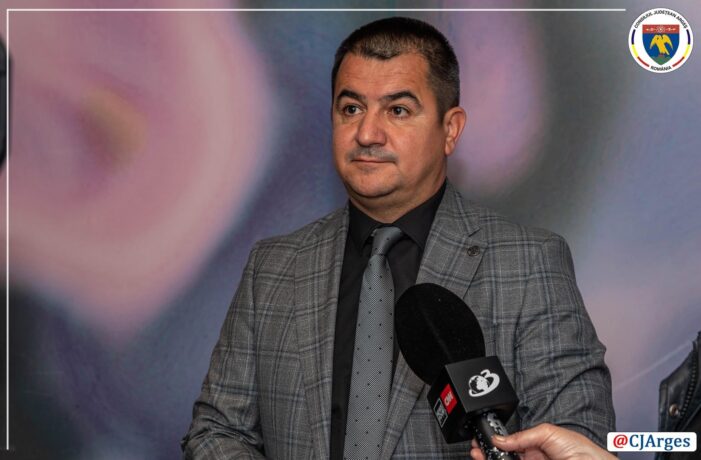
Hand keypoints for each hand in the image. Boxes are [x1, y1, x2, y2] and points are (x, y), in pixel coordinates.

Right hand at [469, 423, 614, 459]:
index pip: (509, 443)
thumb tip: (500, 438)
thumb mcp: (548, 433)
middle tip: (476, 450)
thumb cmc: (581, 451)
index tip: (482, 439)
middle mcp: (532, 458)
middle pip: (504, 455)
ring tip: (479, 456)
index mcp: (536, 444)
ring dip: (491, 459)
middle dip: (488, 451)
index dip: (494, 440)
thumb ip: (522, 436)